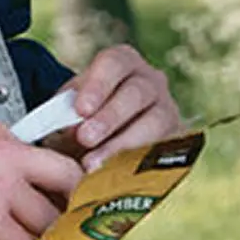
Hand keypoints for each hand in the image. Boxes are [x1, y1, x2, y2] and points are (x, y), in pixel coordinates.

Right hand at [0, 121, 83, 239]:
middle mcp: (8, 157)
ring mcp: (0, 189)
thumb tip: (26, 173)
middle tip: (77, 228)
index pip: (56, 156)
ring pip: (49, 220)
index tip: (76, 200)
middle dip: (77, 208)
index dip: (72, 183)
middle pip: (69, 182)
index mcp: (3, 136)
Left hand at [59, 45, 182, 171]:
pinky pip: (163, 147)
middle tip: (85, 139)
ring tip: (94, 165)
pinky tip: (115, 176)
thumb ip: (64, 114)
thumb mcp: (68, 109)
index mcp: (122, 63)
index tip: (81, 110)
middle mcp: (151, 80)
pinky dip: (137, 162)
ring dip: (124, 144)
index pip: (114, 64)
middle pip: (137, 93)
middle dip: (110, 118)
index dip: (98, 86)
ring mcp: (167, 108)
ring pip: (155, 121)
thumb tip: (69, 129)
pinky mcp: (175, 137)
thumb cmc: (81, 118)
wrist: (102, 139)